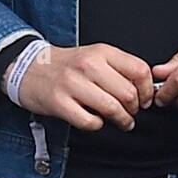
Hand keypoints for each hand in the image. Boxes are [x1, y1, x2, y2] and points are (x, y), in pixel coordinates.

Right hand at [7, 42, 153, 131]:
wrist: (30, 68)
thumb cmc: (67, 65)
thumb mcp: (95, 56)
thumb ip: (119, 68)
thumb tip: (146, 90)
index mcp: (101, 52)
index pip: (139, 70)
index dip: (147, 90)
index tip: (145, 100)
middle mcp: (88, 65)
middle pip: (128, 93)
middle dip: (134, 110)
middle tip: (131, 113)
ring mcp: (72, 84)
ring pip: (112, 108)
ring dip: (122, 121)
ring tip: (122, 122)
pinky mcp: (60, 103)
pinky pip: (90, 122)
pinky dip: (98, 125)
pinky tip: (96, 120)